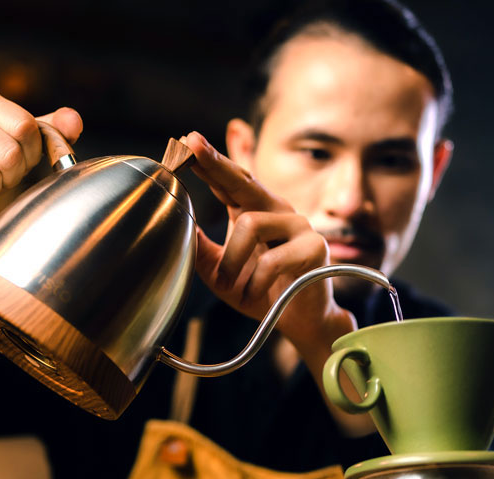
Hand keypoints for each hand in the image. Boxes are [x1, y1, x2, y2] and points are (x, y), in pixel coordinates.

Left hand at [183, 132, 355, 353]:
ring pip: (250, 224)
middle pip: (244, 179)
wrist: (300, 321)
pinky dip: (254, 282)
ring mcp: (298, 225)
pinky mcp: (314, 248)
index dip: (209, 160)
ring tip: (228, 284)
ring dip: (231, 261)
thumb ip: (202, 249)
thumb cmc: (260, 292)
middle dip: (216, 163)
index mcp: (254, 211)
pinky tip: (253, 295)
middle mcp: (277, 210)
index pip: (229, 180)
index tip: (187, 141)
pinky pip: (271, 260)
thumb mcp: (220, 272)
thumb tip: (179, 224)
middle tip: (193, 146)